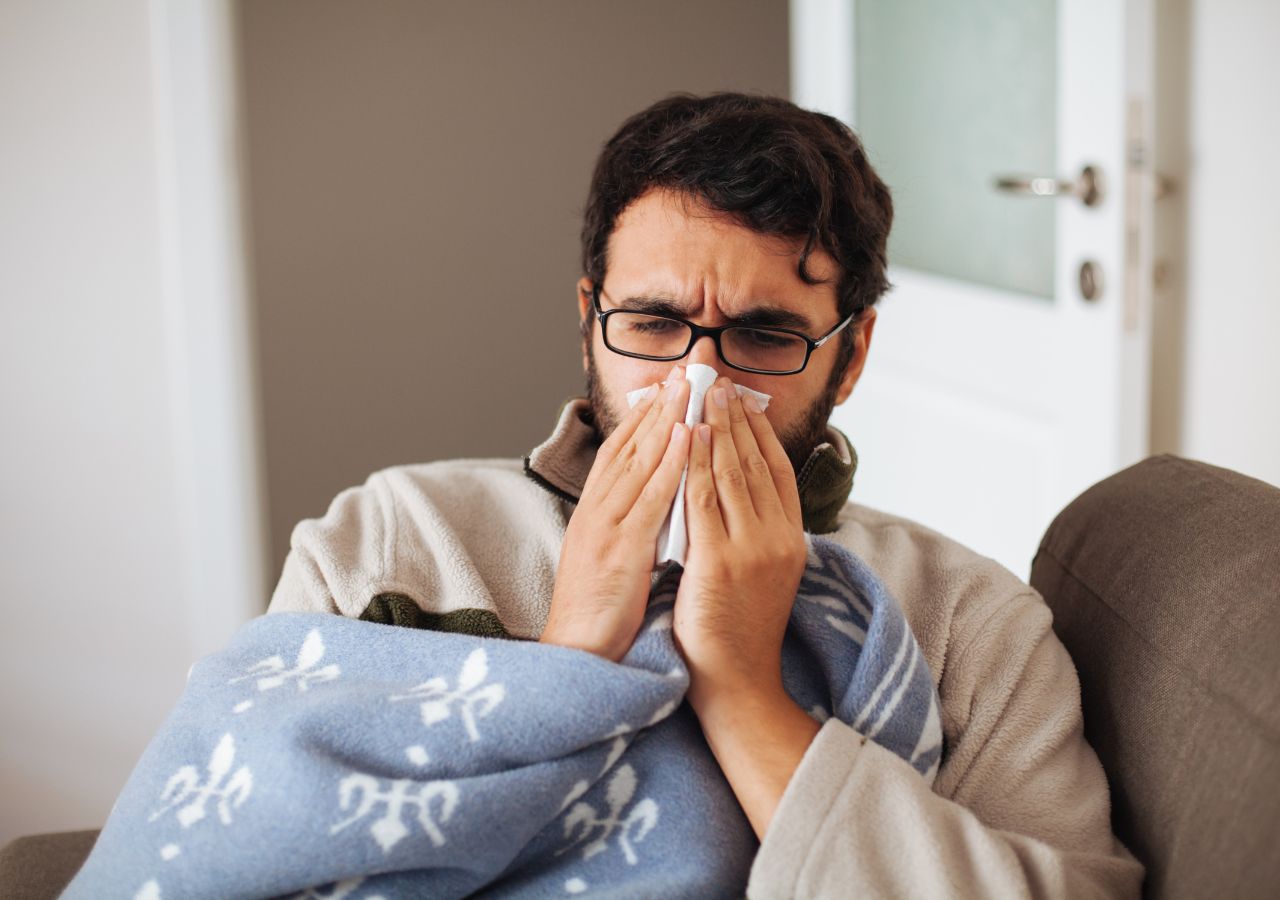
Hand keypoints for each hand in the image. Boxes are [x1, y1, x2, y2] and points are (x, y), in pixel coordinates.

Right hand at [540, 367, 690, 661]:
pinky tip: (689, 438)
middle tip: (683, 370)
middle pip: (629, 445)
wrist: (575, 654)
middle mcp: (597, 510)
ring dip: (666, 419)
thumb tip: (658, 501)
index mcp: (595, 512)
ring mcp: (606, 526)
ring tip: (690, 386)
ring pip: (639, 461)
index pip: (620, 451)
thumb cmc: (598, 614)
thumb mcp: (613, 558)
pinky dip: (670, 463)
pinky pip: (650, 498)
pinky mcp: (620, 549)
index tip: (667, 387)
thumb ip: (630, 525)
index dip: (644, 416)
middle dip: (658, 405)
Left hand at [673, 376, 807, 705]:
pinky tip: (686, 437)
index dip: (759, 432)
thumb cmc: (740, 630)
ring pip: (731, 473)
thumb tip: (743, 493)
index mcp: (791, 539)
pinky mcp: (720, 561)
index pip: (777, 470)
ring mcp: (752, 548)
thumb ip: (757, 532)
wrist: (739, 683)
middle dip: (735, 419)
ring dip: (715, 428)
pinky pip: (703, 499)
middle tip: (719, 384)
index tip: (743, 402)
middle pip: (755, 463)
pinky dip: (694, 463)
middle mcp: (778, 538)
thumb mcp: (764, 572)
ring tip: (702, 396)